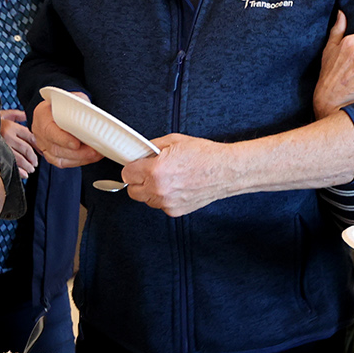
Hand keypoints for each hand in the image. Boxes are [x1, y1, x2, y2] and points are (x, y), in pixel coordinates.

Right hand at [0, 109, 38, 176]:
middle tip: (35, 163)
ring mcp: (2, 146)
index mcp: (11, 126)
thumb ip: (16, 115)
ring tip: (31, 169)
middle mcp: (8, 136)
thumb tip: (26, 114)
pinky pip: (10, 164)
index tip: (40, 152)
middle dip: (33, 158)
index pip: (30, 137)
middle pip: (26, 149)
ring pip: (19, 158)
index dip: (37, 146)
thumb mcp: (3, 115)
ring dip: (27, 166)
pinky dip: (19, 171)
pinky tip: (24, 175)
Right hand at [30, 92, 101, 168]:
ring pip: (59, 158)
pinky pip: (62, 162)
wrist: (63, 108)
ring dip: (80, 158)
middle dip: (77, 153)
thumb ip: (80, 105)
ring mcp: (43, 144)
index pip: (50, 131)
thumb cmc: (68, 103)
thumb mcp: (74, 98)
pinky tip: (89, 158)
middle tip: (94, 151)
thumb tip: (93, 116)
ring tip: (95, 154)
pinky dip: (77, 162)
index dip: (63, 139)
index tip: (77, 144)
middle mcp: (40, 131)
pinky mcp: (50, 154)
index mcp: (42, 115)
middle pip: (55, 148)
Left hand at [119, 134, 235, 216]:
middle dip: (138, 180)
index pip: (127, 174)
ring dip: (150, 190)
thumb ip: (151, 147)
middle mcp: (159, 190)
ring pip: (145, 200)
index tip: (137, 165)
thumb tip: (140, 152)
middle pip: (132, 190)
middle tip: (148, 171)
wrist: (226, 171)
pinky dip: (163, 197)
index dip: (132, 167)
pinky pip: (160, 205)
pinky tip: (175, 186)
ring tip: (166, 178)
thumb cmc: (205, 155)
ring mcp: (167, 203)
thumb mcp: (174, 141)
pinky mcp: (175, 211)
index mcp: (156, 170)